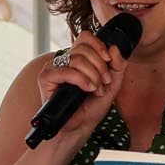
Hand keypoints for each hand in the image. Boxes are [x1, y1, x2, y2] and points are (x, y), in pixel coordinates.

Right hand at [35, 33, 126, 152]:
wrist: (80, 127)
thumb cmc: (92, 107)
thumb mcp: (112, 84)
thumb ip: (118, 65)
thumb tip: (113, 48)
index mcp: (77, 58)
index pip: (86, 37)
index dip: (99, 46)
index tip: (108, 61)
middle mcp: (65, 60)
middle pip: (84, 47)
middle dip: (100, 66)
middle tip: (103, 82)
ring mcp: (54, 68)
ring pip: (77, 59)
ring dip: (93, 75)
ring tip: (95, 89)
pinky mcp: (46, 79)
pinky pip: (66, 71)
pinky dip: (81, 80)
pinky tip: (87, 89)